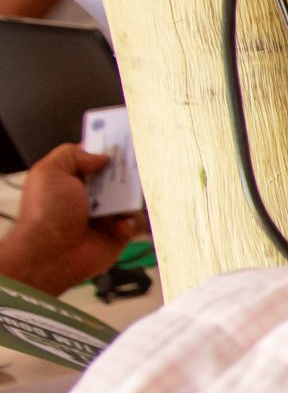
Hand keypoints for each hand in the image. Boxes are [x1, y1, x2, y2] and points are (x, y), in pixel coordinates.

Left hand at [0, 145, 137, 295]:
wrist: (53, 254)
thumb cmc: (45, 214)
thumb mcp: (49, 172)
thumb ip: (72, 154)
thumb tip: (100, 156)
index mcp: (71, 177)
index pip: (92, 155)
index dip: (106, 146)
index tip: (122, 138)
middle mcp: (89, 193)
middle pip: (117, 174)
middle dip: (127, 170)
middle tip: (134, 167)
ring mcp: (105, 212)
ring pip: (132, 197)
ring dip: (131, 198)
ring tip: (123, 202)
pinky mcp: (118, 231)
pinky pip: (136, 221)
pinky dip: (131, 222)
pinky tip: (118, 226)